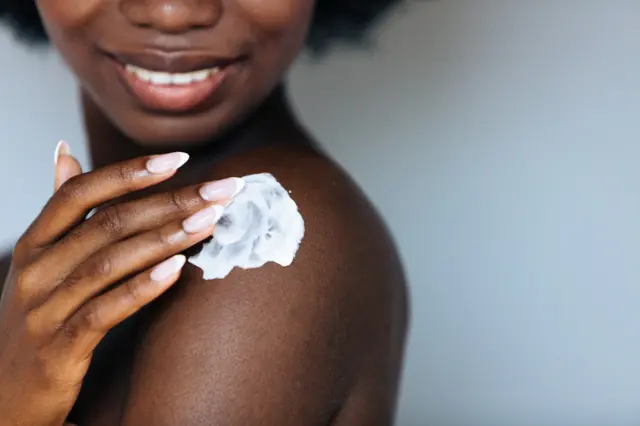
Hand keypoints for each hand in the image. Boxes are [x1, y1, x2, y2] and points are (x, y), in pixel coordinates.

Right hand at [0, 143, 242, 425]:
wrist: (3, 393)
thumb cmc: (37, 315)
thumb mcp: (41, 260)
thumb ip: (60, 209)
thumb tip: (64, 150)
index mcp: (35, 243)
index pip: (81, 192)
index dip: (131, 172)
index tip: (181, 159)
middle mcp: (37, 270)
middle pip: (108, 223)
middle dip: (171, 201)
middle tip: (221, 190)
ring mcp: (44, 310)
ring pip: (111, 262)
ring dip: (167, 238)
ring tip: (211, 220)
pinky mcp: (59, 348)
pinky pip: (105, 311)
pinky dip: (142, 287)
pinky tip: (178, 268)